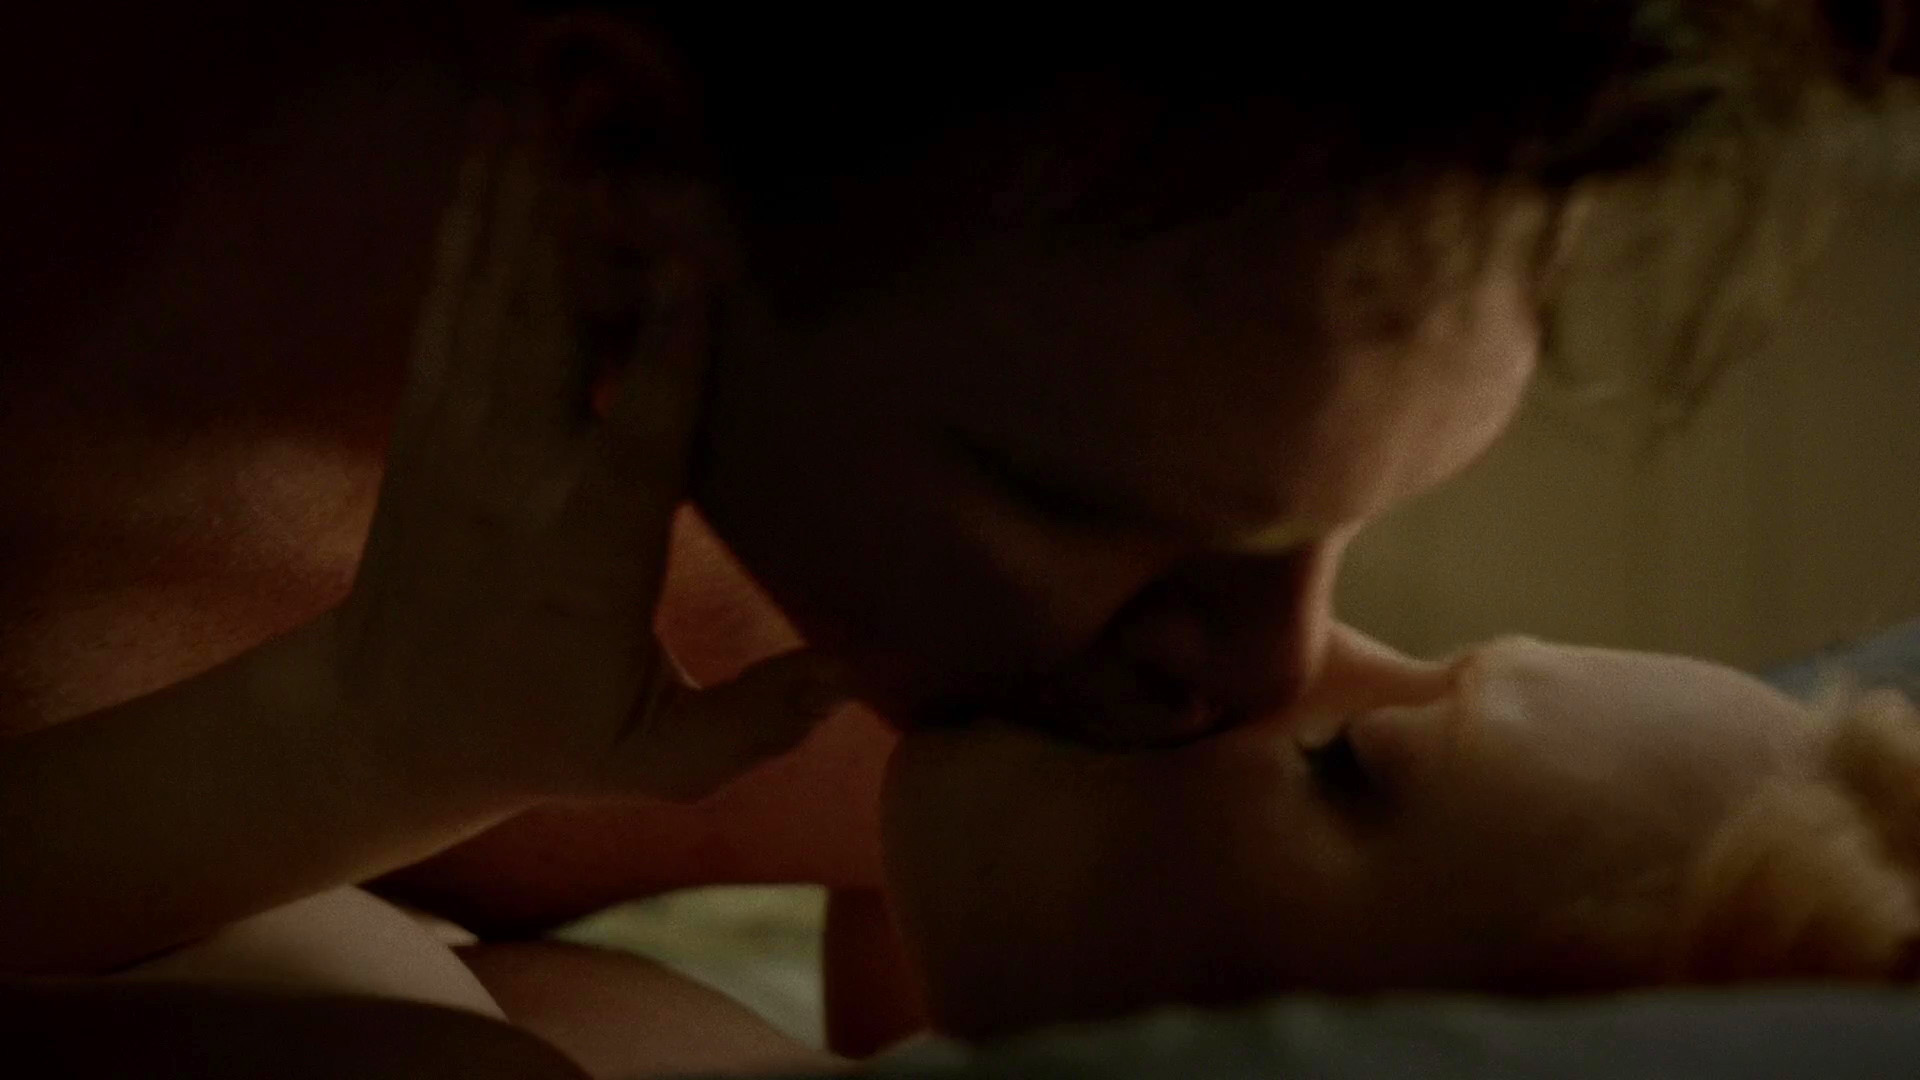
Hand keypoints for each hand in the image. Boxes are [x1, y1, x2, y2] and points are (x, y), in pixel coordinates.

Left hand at [332, 106, 842, 803]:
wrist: (384, 723)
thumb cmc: (538, 734)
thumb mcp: (658, 758)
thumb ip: (758, 719)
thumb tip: (859, 676)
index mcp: (588, 549)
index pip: (639, 430)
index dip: (668, 343)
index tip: (696, 260)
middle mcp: (516, 475)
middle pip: (548, 328)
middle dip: (572, 221)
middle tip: (599, 127)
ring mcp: (459, 435)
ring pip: (491, 296)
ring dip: (514, 198)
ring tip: (533, 103)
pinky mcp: (427, 416)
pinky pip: (449, 302)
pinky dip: (466, 225)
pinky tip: (484, 158)